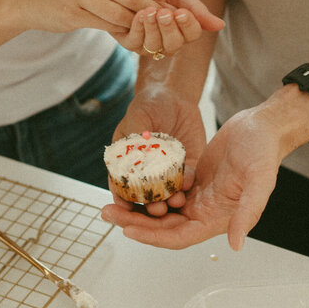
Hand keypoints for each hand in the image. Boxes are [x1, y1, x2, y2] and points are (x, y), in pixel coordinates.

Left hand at [101, 106, 285, 249]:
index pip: (179, 237)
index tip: (128, 229)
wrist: (263, 126)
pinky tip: (128, 183)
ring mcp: (197, 196)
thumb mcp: (260, 181)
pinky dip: (147, 190)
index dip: (153, 236)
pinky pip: (164, 191)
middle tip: (108, 212)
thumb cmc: (264, 151)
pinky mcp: (192, 180)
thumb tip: (235, 244)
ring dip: (136, 208)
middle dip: (135, 223)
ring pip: (160, 210)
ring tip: (111, 201)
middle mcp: (205, 212)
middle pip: (163, 226)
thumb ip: (247, 214)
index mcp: (218, 218)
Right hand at [106, 84, 207, 215]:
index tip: (126, 208)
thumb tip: (135, 149)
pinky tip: (187, 184)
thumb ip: (136, 133)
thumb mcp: (139, 115)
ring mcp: (167, 173)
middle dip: (149, 207)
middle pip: (145, 197)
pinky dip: (185, 184)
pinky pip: (185, 180)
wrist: (176, 98)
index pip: (121, 187)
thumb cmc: (150, 105)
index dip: (122, 199)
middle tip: (156, 209)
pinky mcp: (186, 168)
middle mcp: (146, 173)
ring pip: (166, 194)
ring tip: (175, 201)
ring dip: (170, 201)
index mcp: (127, 164)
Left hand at [115, 0, 223, 56]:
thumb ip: (196, 9)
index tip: (182, 12)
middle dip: (170, 29)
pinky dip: (139, 28)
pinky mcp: (129, 41)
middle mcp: (165, 39)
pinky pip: (135, 43)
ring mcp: (146, 42)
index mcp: (181, 27)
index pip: (192, 35)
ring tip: (149, 11)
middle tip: (165, 12)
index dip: (188, 26)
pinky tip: (139, 14)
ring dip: (153, 29)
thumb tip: (220, 26)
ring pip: (154, 47)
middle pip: (174, 46)